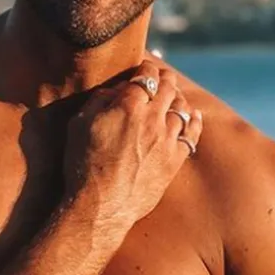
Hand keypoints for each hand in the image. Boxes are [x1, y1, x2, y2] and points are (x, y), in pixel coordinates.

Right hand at [63, 61, 203, 231]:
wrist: (100, 206)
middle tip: (161, 77)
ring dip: (178, 98)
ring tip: (173, 96)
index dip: (146, 68)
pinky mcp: (175, 160)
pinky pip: (192, 134)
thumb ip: (99, 101)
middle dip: (165, 78)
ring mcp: (167, 139)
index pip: (146, 75)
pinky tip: (194, 116)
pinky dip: (194, 121)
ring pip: (182, 108)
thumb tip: (115, 91)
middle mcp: (152, 118)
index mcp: (128, 105)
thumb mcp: (79, 124)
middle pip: (168, 87)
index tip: (144, 68)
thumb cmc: (83, 165)